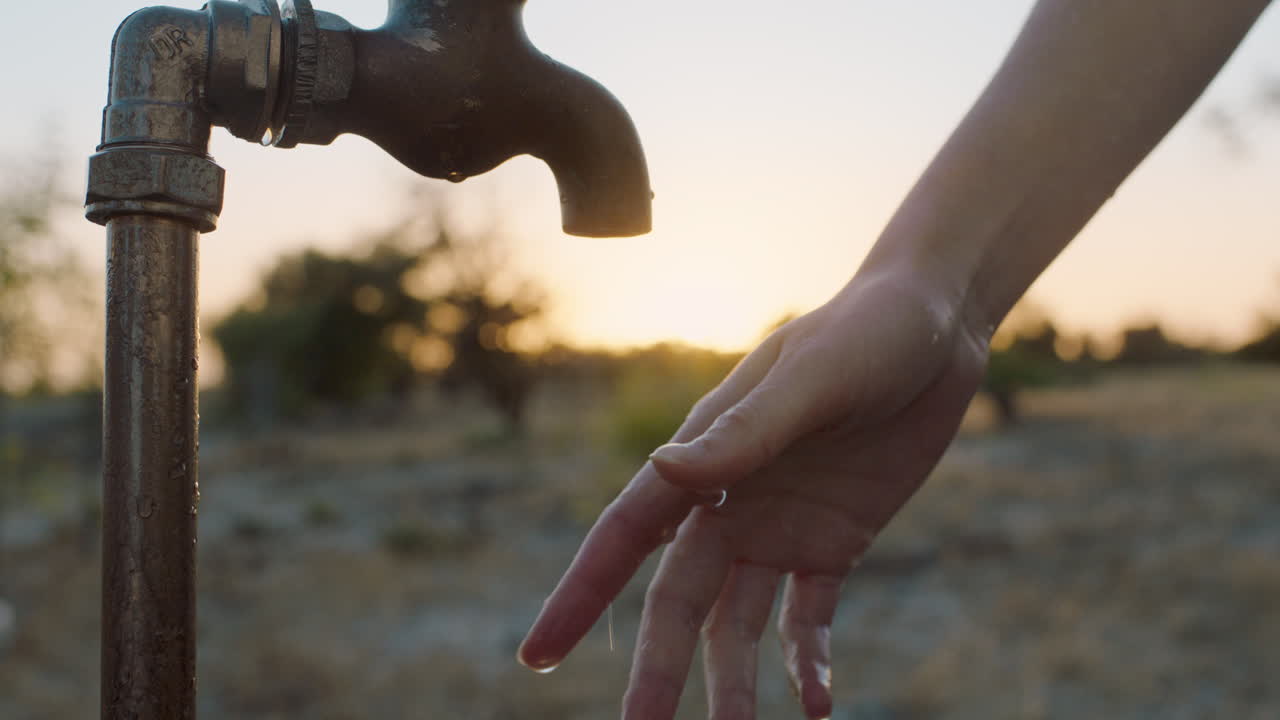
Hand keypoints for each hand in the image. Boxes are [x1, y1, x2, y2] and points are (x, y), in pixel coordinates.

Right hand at [518, 269, 989, 718]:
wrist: (938, 323)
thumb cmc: (866, 332)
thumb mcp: (811, 379)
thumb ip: (744, 434)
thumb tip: (660, 471)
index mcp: (705, 457)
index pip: (626, 536)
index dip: (580, 595)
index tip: (538, 656)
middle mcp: (730, 500)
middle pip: (680, 600)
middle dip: (658, 669)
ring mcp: (780, 526)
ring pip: (740, 623)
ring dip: (734, 683)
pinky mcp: (834, 541)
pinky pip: (810, 617)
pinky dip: (808, 662)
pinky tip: (818, 706)